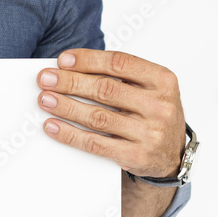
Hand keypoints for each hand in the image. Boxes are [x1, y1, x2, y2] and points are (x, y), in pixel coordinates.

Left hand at [36, 49, 185, 178]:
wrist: (172, 155)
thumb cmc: (153, 113)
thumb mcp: (149, 87)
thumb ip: (118, 76)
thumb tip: (69, 68)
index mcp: (163, 80)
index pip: (119, 63)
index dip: (87, 60)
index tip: (62, 60)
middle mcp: (160, 106)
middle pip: (105, 89)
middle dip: (70, 82)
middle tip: (45, 79)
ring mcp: (150, 133)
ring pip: (97, 117)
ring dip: (66, 107)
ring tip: (45, 99)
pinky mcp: (137, 156)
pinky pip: (95, 143)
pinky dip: (70, 134)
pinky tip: (53, 125)